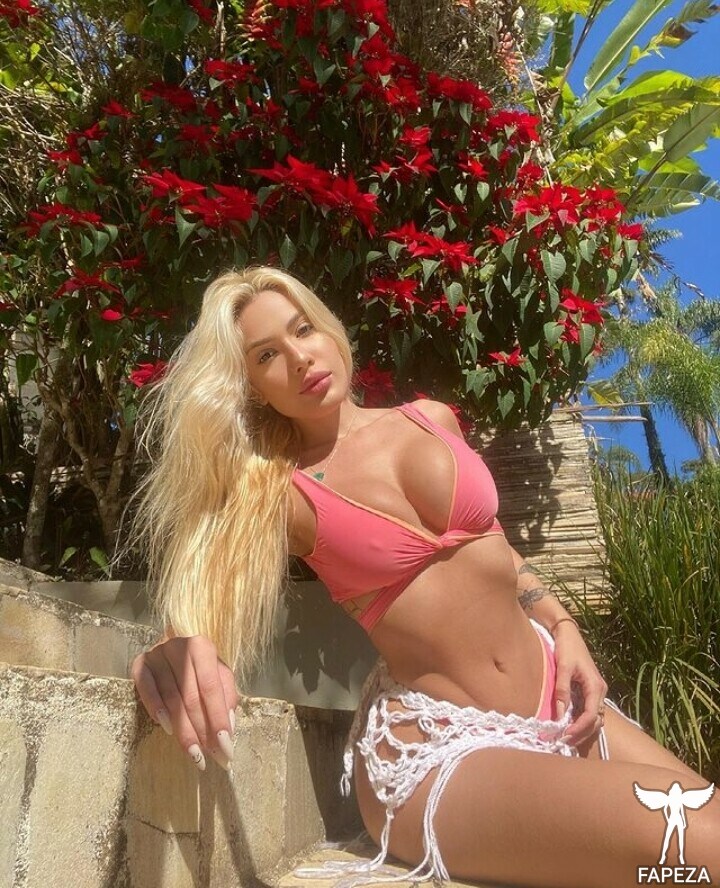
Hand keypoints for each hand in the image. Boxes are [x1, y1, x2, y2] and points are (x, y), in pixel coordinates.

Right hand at [131, 634, 240, 771]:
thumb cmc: (200, 666)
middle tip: (210, 756)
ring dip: (183, 730)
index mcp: (202, 647)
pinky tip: (168, 730)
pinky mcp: (140, 666)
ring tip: (193, 753)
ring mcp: (156, 656)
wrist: (174, 649)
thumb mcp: (219, 675)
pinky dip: (157, 711)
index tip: (225, 745)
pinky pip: (147, 692)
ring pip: (171, 699)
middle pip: (191, 696)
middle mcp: (178, 647)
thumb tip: (228, 725)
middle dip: (202, 730)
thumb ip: (227, 696)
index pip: (211, 688)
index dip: (218, 718)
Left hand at [551, 623, 607, 748]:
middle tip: (564, 742)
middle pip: (596, 720)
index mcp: (596, 686)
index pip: (592, 715)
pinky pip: (589, 711)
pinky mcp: (589, 691)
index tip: (565, 736)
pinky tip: (569, 726)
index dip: (579, 728)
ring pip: (594, 718)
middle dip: (582, 733)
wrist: (568, 634)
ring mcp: (596, 692)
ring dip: (582, 729)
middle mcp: (600, 691)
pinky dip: (581, 721)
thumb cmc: (566, 648)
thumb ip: (561, 690)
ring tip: (565, 737)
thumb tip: (559, 715)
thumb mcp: (562, 667)